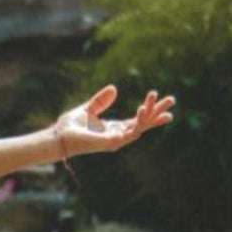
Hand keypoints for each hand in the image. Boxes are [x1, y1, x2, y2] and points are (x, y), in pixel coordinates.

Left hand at [54, 85, 175, 159]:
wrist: (58, 137)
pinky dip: (136, 123)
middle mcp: (117, 135)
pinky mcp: (109, 143)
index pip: (139, 120)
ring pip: (138, 128)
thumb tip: (114, 88)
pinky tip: (142, 110)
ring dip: (148, 115)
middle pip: (143, 124)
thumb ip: (101, 100)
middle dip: (158, 113)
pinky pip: (127, 133)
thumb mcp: (88, 109)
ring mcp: (114, 140)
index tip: (166, 102)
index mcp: (114, 128)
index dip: (152, 112)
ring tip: (153, 99)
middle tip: (172, 100)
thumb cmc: (70, 127)